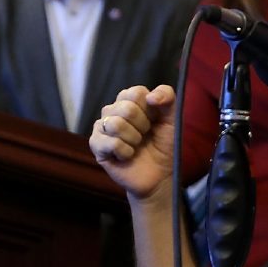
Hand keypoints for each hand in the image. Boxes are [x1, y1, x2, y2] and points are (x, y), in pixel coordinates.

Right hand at [89, 84, 176, 202]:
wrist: (159, 173)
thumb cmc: (163, 144)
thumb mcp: (172, 119)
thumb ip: (167, 98)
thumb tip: (151, 96)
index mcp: (129, 100)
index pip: (136, 93)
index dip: (151, 110)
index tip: (154, 121)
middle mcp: (112, 110)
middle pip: (126, 108)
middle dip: (143, 126)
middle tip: (145, 135)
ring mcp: (101, 126)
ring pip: (116, 124)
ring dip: (134, 139)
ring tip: (136, 145)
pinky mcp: (96, 145)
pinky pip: (111, 143)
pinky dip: (126, 152)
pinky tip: (127, 155)